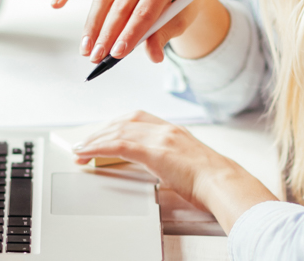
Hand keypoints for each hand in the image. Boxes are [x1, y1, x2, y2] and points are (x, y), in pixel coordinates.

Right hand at [51, 0, 229, 63]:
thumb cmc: (179, 6)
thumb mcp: (180, 21)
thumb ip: (165, 35)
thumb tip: (154, 56)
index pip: (145, 10)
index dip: (131, 33)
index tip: (118, 54)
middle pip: (121, 6)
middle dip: (108, 34)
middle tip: (99, 58)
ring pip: (103, 0)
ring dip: (92, 26)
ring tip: (87, 50)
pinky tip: (56, 4)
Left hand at [72, 111, 277, 231]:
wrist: (223, 183)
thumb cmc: (210, 182)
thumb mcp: (185, 164)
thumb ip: (168, 160)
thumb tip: (156, 169)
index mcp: (173, 131)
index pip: (136, 119)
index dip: (115, 124)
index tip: (102, 132)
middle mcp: (166, 129)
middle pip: (124, 121)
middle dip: (101, 130)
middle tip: (85, 142)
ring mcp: (161, 137)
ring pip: (118, 131)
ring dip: (95, 139)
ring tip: (80, 149)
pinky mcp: (156, 150)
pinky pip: (119, 144)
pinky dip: (100, 147)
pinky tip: (88, 152)